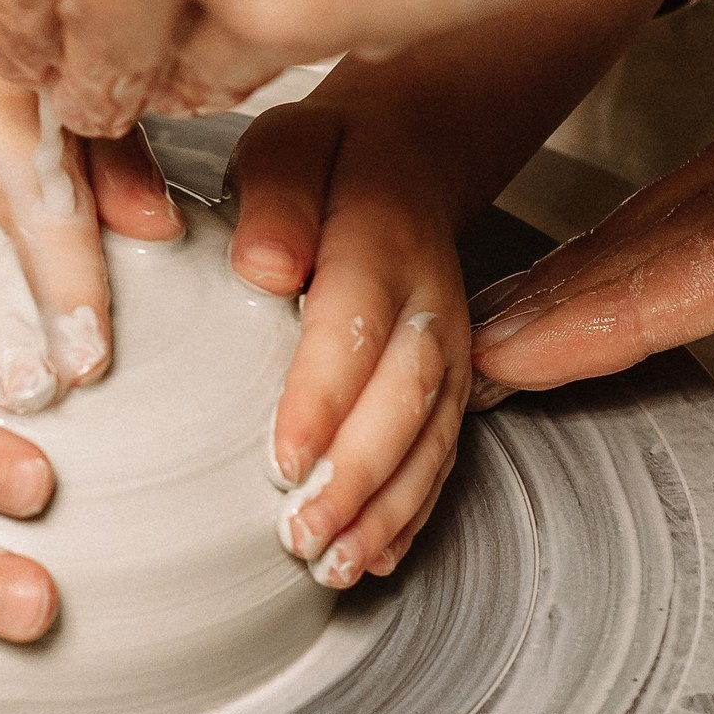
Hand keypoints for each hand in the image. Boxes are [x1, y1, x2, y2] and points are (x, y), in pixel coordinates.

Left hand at [228, 92, 471, 589]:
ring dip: (387, 512)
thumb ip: (275, 201)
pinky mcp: (450, 382)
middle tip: (302, 536)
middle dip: (359, 477)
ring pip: (431, 440)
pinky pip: (442, 454)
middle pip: (405, 398)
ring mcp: (449, 347)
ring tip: (334, 567)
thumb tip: (263, 267)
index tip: (283, 459)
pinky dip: (413, 513)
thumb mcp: (287, 147)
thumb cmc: (326, 162)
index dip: (324, 398)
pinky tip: (378, 557)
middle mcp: (430, 300)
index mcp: (383, 238)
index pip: (356, 325)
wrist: (402, 161)